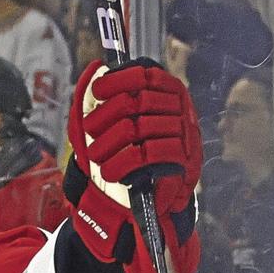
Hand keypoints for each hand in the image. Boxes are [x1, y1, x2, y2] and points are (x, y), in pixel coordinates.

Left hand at [65, 58, 202, 272]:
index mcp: (168, 95)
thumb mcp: (112, 126)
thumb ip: (106, 100)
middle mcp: (181, 112)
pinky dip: (122, 163)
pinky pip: (148, 156)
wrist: (145, 201)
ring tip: (96, 156)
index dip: (119, 80)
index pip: (146, 76)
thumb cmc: (126, 157)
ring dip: (108, 144)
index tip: (96, 91)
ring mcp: (185, 137)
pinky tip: (111, 171)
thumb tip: (95, 71)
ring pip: (138, 129)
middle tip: (88, 131)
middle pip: (137, 102)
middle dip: (105, 117)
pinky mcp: (183, 165)